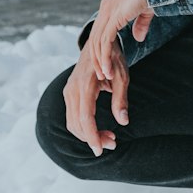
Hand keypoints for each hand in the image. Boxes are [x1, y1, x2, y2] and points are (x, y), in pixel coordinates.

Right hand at [63, 37, 129, 156]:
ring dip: (88, 135)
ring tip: (109, 138)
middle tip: (113, 144)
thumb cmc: (112, 58)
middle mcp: (73, 89)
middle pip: (77, 124)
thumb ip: (121, 99)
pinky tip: (98, 130)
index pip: (85, 117)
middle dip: (93, 138)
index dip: (92, 136)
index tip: (101, 150)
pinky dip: (83, 128)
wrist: (97, 42)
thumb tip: (123, 121)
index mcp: (86, 84)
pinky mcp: (69, 94)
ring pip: (72, 123)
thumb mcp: (122, 76)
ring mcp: (68, 91)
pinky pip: (72, 117)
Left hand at [88, 0, 154, 81]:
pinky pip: (105, 41)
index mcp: (110, 7)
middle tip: (102, 76)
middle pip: (94, 39)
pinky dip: (105, 57)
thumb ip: (140, 24)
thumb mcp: (144, 11)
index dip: (101, 50)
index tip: (106, 65)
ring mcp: (108, 11)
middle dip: (97, 59)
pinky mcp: (114, 16)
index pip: (100, 32)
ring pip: (97, 43)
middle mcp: (105, 8)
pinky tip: (108, 69)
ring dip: (100, 62)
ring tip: (105, 77)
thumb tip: (138, 38)